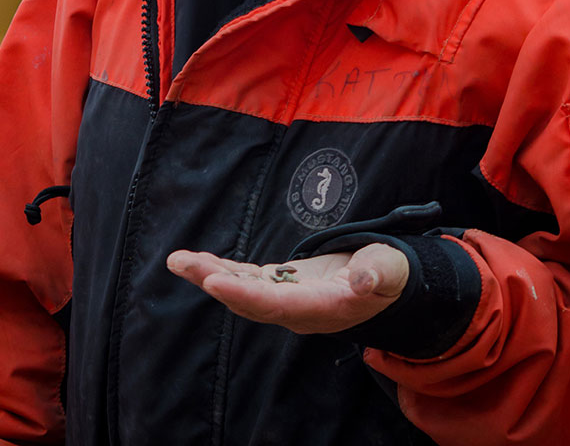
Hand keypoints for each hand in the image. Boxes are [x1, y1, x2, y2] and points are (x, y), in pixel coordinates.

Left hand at [166, 244, 408, 334]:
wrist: (387, 282)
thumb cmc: (390, 273)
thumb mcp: (390, 270)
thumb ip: (377, 274)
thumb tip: (362, 280)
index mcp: (323, 307)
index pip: (277, 305)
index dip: (244, 295)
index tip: (214, 281)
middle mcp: (299, 309)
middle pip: (250, 301)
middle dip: (214, 281)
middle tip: (181, 263)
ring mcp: (288, 299)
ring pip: (243, 290)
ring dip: (210, 274)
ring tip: (179, 260)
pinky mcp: (284, 285)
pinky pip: (248, 280)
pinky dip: (223, 270)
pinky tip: (199, 261)